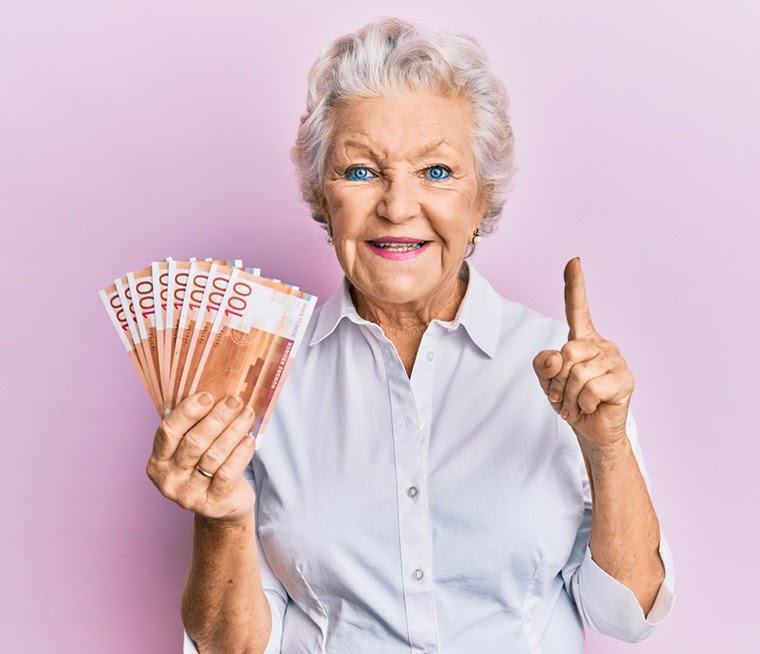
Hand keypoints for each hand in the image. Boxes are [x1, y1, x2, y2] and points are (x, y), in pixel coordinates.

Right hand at [146, 392, 257, 522]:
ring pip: (213, 456)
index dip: (188, 412)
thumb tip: (216, 392)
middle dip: (217, 418)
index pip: (168, 431)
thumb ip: (195, 426)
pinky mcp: (211, 504)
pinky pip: (228, 473)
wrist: (222, 506)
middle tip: (235, 400)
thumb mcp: (194, 449)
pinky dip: (240, 453)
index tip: (208, 395)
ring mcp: (188, 495)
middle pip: (194, 442)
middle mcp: (168, 480)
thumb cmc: (206, 467)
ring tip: (247, 414)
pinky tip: (249, 439)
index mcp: (158, 461)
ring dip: (233, 431)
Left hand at [532, 258, 633, 446]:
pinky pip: (590, 388)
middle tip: (564, 395)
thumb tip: (556, 356)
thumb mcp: (547, 382)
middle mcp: (603, 345)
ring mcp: (616, 361)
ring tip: (577, 403)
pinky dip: (583, 404)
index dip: (575, 285)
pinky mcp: (626, 380)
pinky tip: (591, 406)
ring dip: (570, 395)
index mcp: (583, 340)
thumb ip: (543, 366)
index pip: (578, 309)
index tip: (574, 261)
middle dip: (558, 380)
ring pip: (577, 372)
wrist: (590, 430)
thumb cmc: (571, 401)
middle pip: (567, 352)